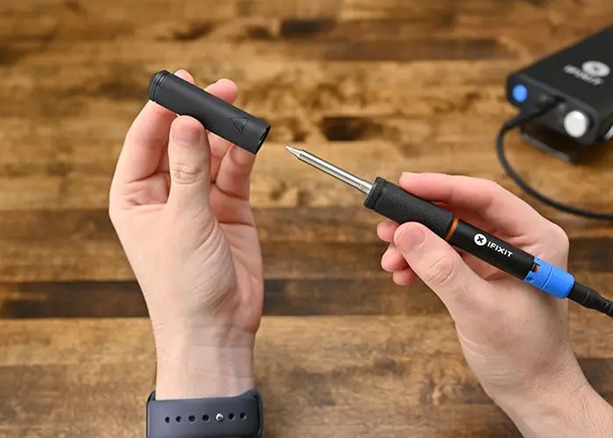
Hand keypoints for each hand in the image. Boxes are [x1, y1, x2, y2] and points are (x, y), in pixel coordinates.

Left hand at [109, 70, 262, 398]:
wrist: (218, 327)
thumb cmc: (185, 286)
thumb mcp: (183, 222)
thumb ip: (188, 170)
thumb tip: (186, 123)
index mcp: (134, 197)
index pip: (144, 142)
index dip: (161, 112)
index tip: (180, 85)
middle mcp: (164, 194)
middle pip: (180, 141)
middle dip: (198, 116)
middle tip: (218, 89)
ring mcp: (199, 200)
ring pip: (211, 153)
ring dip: (225, 133)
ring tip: (240, 110)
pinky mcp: (230, 209)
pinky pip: (235, 172)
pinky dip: (243, 155)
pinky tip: (252, 139)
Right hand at [377, 173, 612, 436]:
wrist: (532, 392)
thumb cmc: (525, 355)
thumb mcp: (479, 310)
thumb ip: (443, 269)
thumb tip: (408, 232)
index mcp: (536, 239)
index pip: (486, 197)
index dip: (444, 187)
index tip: (407, 185)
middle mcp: (519, 241)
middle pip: (463, 211)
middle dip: (423, 218)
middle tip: (388, 223)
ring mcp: (499, 258)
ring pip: (449, 232)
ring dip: (417, 242)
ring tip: (390, 256)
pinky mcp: (482, 274)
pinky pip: (446, 254)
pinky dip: (422, 261)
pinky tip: (402, 272)